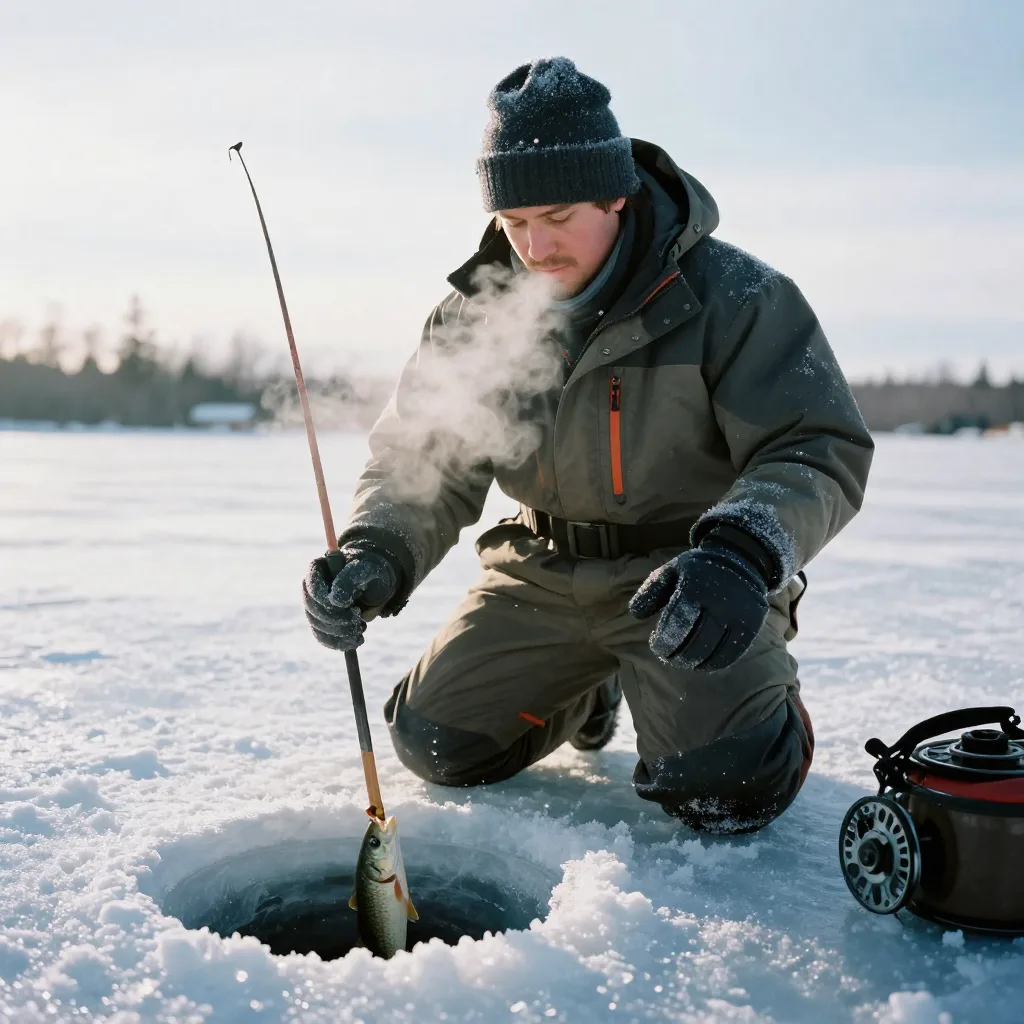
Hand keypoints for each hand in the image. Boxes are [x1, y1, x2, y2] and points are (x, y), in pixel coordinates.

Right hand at [302, 548, 399, 651]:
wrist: (377, 581)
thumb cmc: (371, 570)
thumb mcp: (365, 570)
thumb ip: (349, 579)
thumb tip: (334, 601)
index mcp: (317, 569)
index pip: (313, 590)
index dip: (329, 602)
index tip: (352, 606)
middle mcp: (311, 588)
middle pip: (313, 610)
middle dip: (337, 620)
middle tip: (358, 620)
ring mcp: (314, 606)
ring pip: (317, 626)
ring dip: (340, 632)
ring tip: (361, 628)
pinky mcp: (322, 622)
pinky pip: (323, 638)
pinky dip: (339, 643)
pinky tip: (356, 640)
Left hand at [628, 544, 768, 671]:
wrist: (741, 560)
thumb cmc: (697, 570)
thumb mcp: (671, 571)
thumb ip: (650, 591)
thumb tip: (635, 614)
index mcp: (695, 586)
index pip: (677, 623)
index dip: (663, 640)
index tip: (655, 643)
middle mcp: (719, 601)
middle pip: (694, 642)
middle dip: (676, 655)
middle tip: (667, 656)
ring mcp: (738, 615)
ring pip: (713, 652)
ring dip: (693, 662)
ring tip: (683, 660)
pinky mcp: (751, 626)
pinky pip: (731, 654)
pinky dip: (714, 663)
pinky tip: (702, 663)